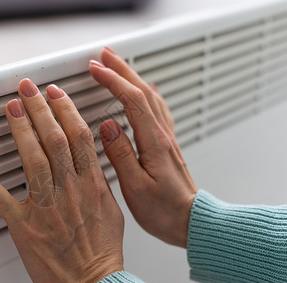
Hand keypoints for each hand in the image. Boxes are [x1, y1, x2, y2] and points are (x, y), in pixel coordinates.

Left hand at [0, 79, 123, 282]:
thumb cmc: (101, 252)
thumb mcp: (112, 210)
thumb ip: (99, 181)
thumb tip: (92, 159)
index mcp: (91, 185)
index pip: (79, 136)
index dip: (65, 109)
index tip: (55, 93)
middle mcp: (69, 191)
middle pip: (54, 139)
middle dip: (39, 108)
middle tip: (27, 88)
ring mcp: (46, 207)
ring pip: (32, 159)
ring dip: (20, 130)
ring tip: (11, 108)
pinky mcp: (25, 227)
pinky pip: (2, 200)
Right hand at [89, 47, 196, 247]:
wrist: (191, 222)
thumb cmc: (165, 211)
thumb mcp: (136, 187)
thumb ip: (120, 154)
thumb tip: (107, 126)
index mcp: (154, 143)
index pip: (131, 100)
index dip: (113, 80)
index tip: (95, 69)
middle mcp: (163, 136)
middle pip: (143, 91)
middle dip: (123, 69)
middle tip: (105, 55)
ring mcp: (166, 139)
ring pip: (150, 98)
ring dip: (134, 77)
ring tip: (119, 66)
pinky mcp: (167, 145)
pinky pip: (158, 110)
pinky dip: (147, 94)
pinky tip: (146, 92)